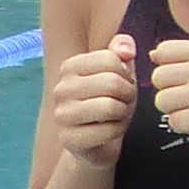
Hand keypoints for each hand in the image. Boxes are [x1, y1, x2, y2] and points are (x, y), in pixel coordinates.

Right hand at [45, 36, 136, 172]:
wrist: (99, 139)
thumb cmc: (111, 99)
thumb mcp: (121, 70)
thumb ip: (122, 48)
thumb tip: (126, 51)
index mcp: (69, 67)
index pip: (111, 59)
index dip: (126, 74)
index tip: (122, 84)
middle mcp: (60, 89)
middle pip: (111, 82)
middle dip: (128, 94)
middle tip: (123, 102)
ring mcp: (61, 115)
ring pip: (110, 106)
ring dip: (123, 113)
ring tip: (116, 114)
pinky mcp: (68, 139)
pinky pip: (109, 131)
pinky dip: (118, 131)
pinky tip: (109, 130)